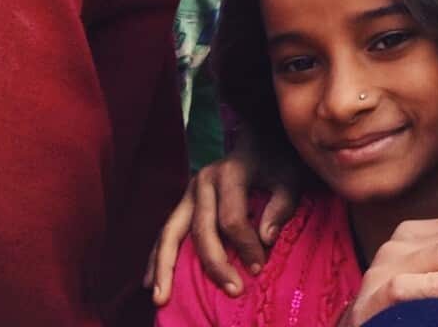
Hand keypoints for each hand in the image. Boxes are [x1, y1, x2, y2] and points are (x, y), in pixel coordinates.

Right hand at [144, 138, 299, 304]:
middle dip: (215, 264)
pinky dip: (156, 257)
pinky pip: (165, 233)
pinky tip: (149, 281)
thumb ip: (281, 206)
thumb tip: (266, 239)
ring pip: (170, 232)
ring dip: (164, 267)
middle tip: (232, 290)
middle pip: (201, 229)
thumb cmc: (276, 163)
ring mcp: (188, 193)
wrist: (258, 140)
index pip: (233, 218)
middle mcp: (203, 181)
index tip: (259, 268)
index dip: (246, 246)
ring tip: (161, 298)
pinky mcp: (183, 203)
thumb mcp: (289, 178)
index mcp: (229, 173)